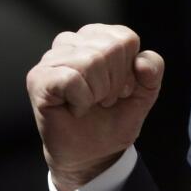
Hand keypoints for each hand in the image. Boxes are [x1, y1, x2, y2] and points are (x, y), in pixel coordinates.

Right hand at [26, 23, 163, 190]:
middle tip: (103, 100)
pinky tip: (75, 108)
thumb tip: (140, 61)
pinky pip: (71, 79)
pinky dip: (82, 101)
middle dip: (115, 83)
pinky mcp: (38, 79)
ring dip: (98, 92)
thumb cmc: (114, 118)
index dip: (129, 70)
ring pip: (91, 61)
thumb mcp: (144, 92)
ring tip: (90, 103)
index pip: (126, 39)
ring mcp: (50, 59)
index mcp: (96, 37)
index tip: (120, 89)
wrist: (92, 154)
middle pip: (111, 48)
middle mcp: (70, 41)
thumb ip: (152, 71)